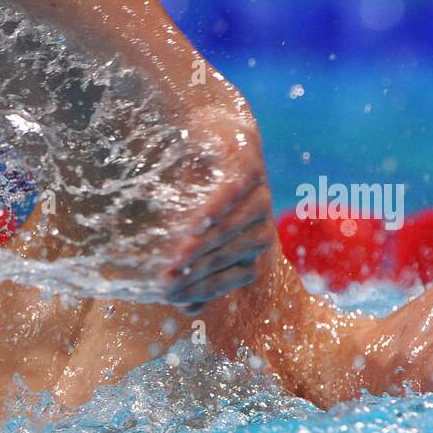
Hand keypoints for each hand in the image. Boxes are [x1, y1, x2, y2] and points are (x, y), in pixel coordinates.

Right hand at [160, 101, 274, 311]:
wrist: (211, 126)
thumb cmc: (197, 184)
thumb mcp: (192, 229)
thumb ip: (194, 262)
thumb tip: (186, 307)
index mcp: (256, 239)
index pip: (240, 273)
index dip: (209, 285)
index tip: (174, 295)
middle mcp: (265, 218)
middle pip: (237, 253)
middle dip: (202, 269)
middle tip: (167, 281)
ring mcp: (261, 192)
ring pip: (235, 227)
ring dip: (207, 245)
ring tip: (177, 257)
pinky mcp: (248, 165)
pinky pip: (233, 193)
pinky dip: (215, 209)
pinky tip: (195, 223)